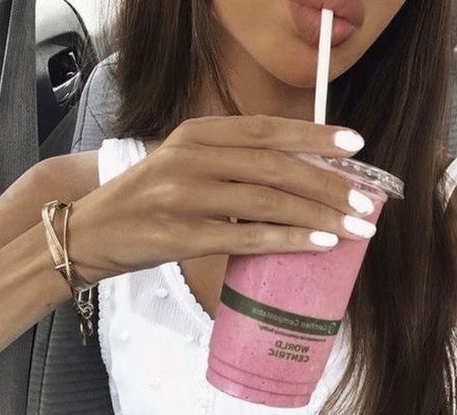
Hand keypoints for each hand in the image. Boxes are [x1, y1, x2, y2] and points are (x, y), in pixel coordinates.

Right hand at [68, 115, 378, 282]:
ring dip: (318, 214)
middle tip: (365, 199)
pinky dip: (287, 239)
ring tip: (355, 226)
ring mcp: (184, 197)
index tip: (356, 144)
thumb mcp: (186, 164)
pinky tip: (318, 243)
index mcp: (196, 134)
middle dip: (327, 182)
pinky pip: (245, 237)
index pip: (266, 129)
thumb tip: (302, 173)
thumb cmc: (149, 200)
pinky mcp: (180, 236)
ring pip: (266, 201)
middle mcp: (191, 158)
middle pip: (274, 165)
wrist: (91, 232)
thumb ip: (233, 161)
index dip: (315, 135)